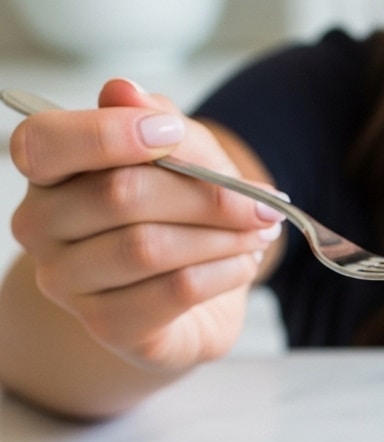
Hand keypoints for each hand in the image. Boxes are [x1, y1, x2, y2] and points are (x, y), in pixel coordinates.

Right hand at [7, 78, 283, 370]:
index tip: (176, 133)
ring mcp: (68, 284)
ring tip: (258, 233)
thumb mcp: (184, 156)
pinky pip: (173, 291)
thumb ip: (156, 121)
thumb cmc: (180, 216)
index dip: (111, 134)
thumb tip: (124, 91)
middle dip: (205, 195)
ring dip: (221, 237)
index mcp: (46, 172)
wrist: (196, 297)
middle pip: (119, 196)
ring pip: (148, 248)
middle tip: (262, 203)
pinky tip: (244, 263)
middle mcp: (40, 228)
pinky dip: (222, 272)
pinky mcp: (109, 327)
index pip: (47, 143)